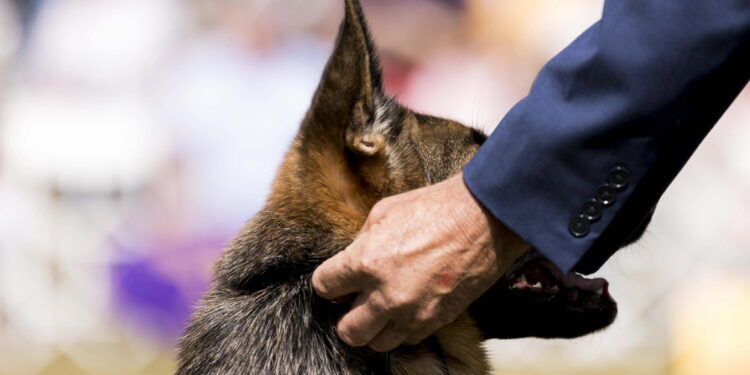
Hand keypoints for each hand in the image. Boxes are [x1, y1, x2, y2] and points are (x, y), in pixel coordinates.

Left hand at [312, 172, 528, 351]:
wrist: (484, 218)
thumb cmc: (435, 208)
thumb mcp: (384, 212)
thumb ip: (360, 242)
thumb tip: (348, 264)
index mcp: (366, 261)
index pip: (323, 286)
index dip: (328, 282)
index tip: (336, 281)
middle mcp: (386, 295)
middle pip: (347, 330)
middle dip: (346, 317)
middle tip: (354, 304)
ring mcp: (413, 312)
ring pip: (377, 343)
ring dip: (374, 328)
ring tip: (381, 309)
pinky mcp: (436, 321)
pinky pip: (408, 339)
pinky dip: (403, 327)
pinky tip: (407, 307)